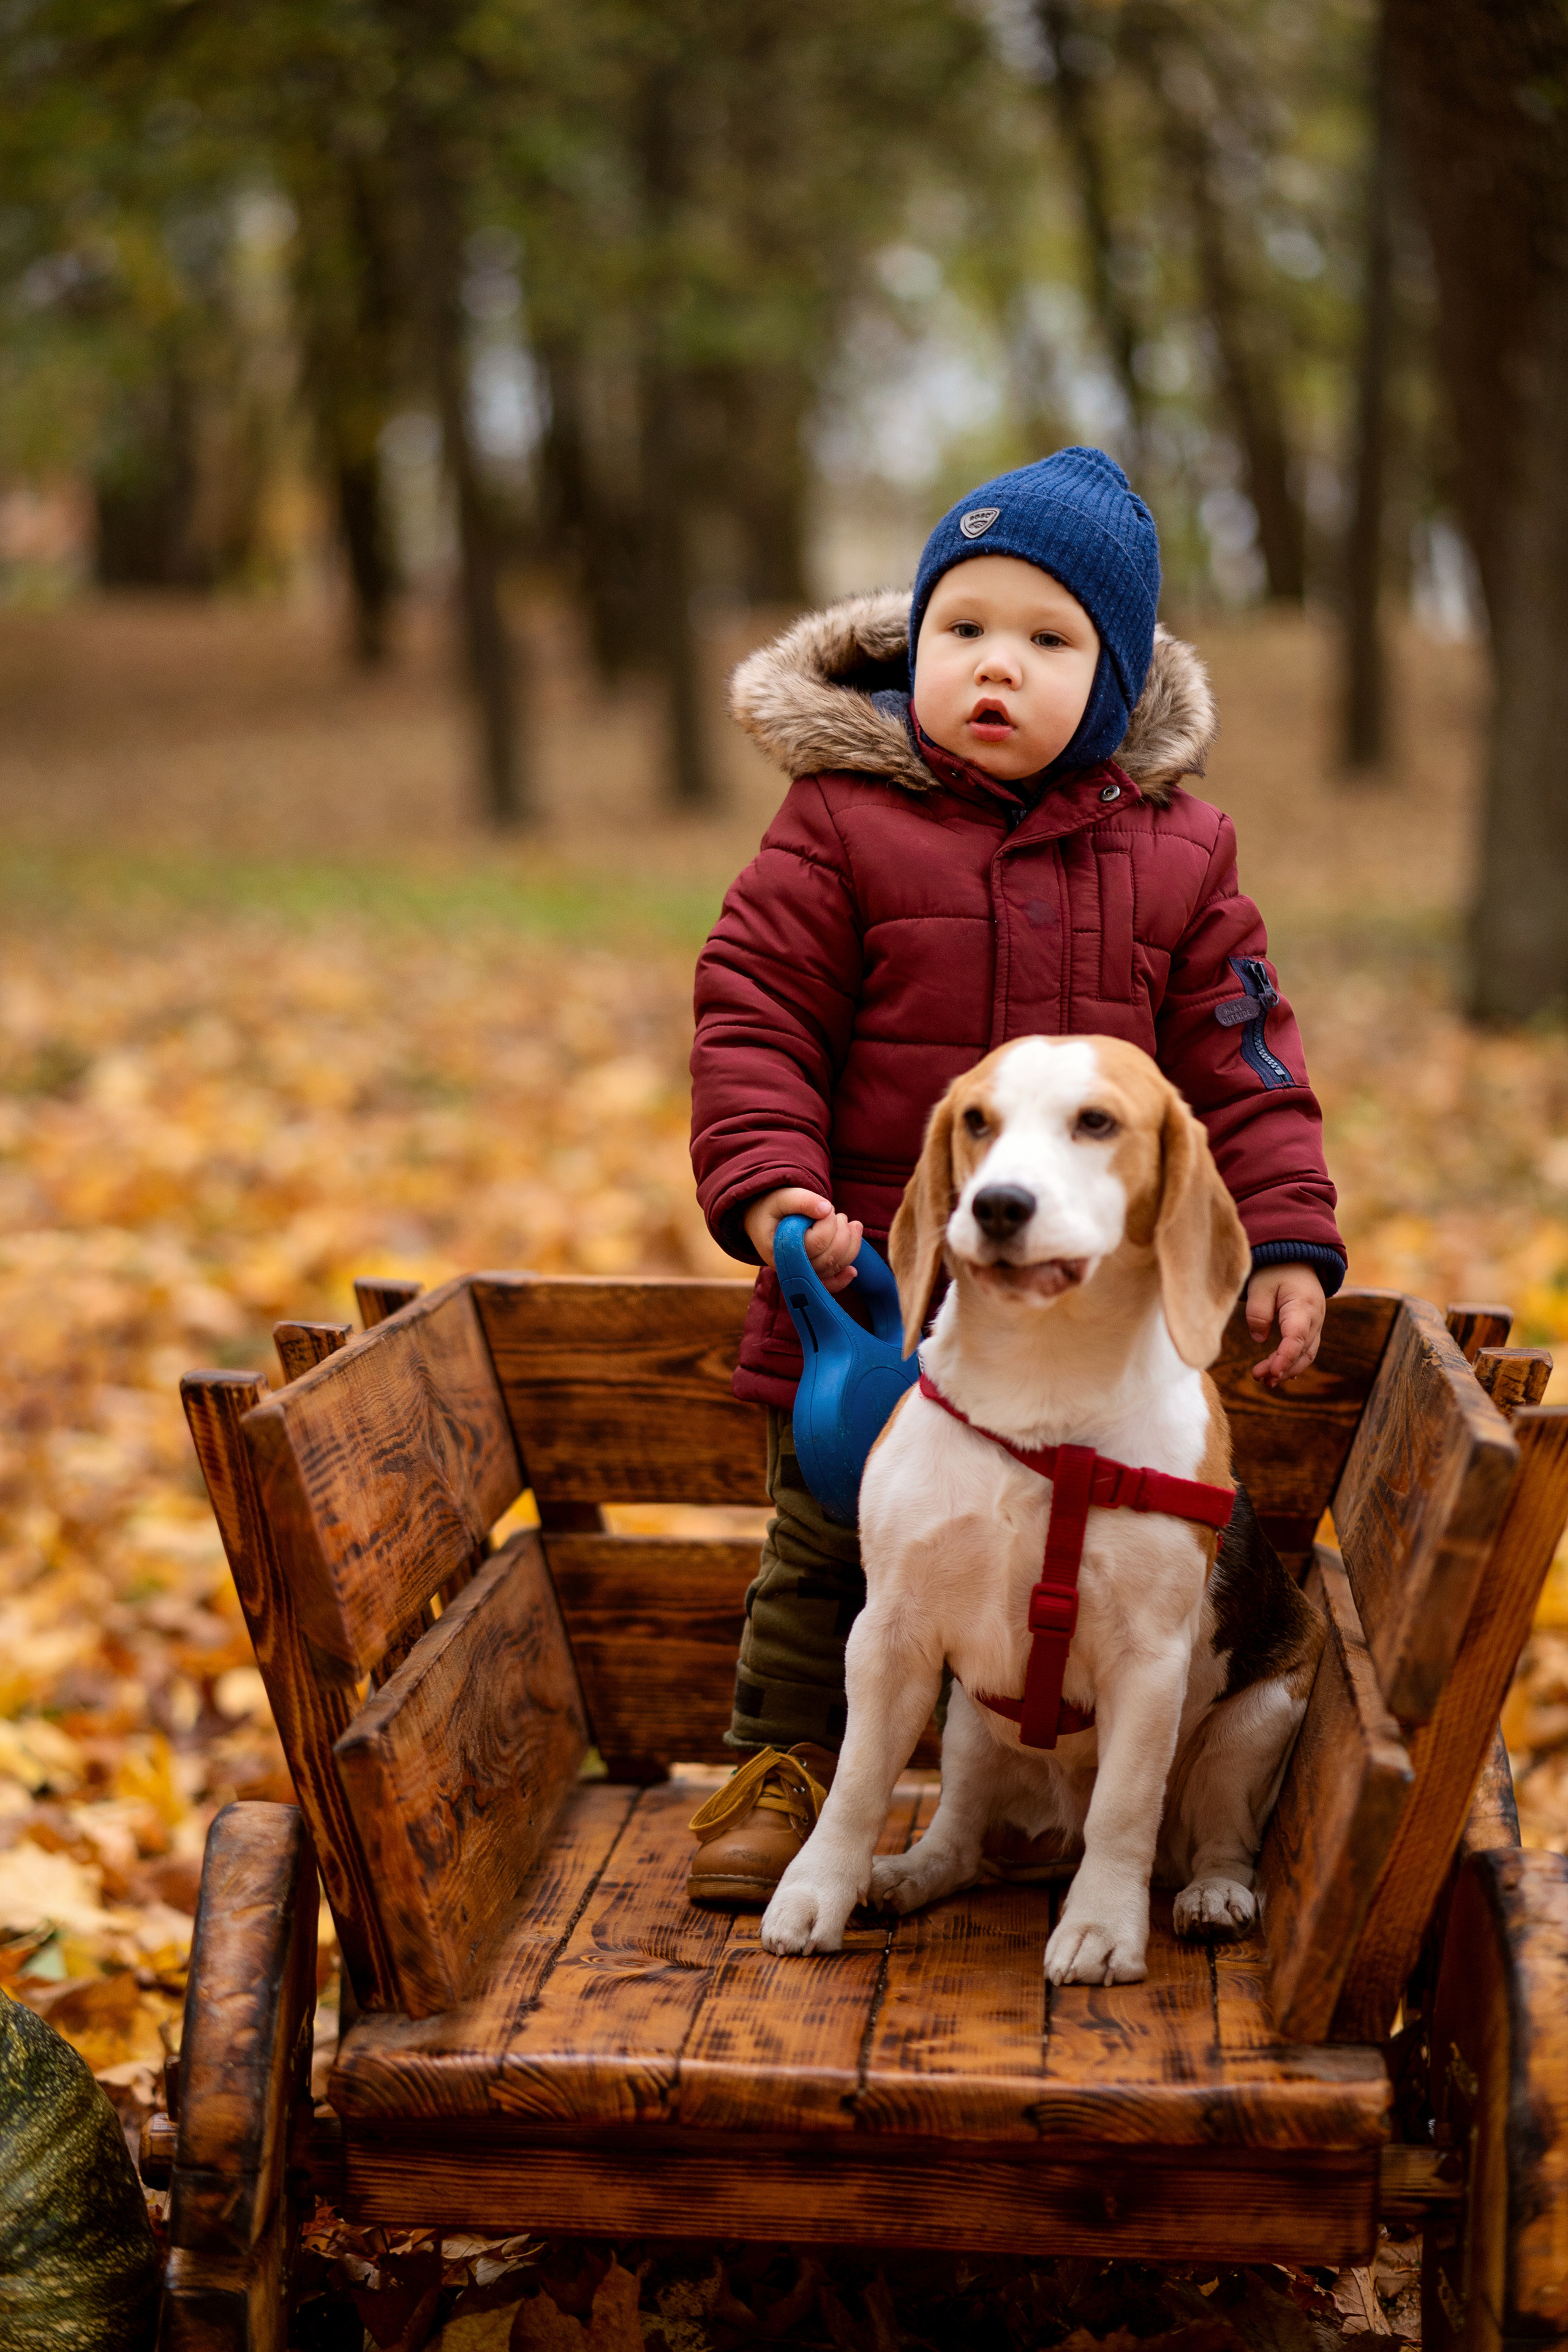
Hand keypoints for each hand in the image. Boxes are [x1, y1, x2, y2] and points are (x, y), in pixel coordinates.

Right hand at [744, 1187, 862, 1295]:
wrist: (761, 1221)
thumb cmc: (772, 1208)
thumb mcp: (782, 1197)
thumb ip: (802, 1200)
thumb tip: (827, 1209)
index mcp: (780, 1249)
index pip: (816, 1243)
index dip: (829, 1223)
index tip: (827, 1207)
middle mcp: (790, 1267)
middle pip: (829, 1258)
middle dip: (842, 1233)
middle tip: (839, 1215)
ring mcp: (800, 1274)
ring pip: (834, 1268)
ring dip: (850, 1246)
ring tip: (850, 1225)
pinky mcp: (809, 1276)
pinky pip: (828, 1285)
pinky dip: (842, 1279)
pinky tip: (853, 1271)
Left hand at [1246, 1263, 1325, 1387]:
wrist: (1297, 1259)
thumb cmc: (1277, 1270)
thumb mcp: (1260, 1286)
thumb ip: (1258, 1313)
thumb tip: (1259, 1339)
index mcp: (1303, 1306)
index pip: (1297, 1338)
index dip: (1285, 1358)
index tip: (1271, 1372)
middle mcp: (1315, 1319)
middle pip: (1302, 1351)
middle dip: (1282, 1368)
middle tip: (1258, 1377)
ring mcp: (1316, 1324)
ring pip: (1306, 1354)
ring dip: (1288, 1369)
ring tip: (1265, 1380)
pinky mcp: (1310, 1327)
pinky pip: (1306, 1349)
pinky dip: (1293, 1362)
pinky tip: (1278, 1372)